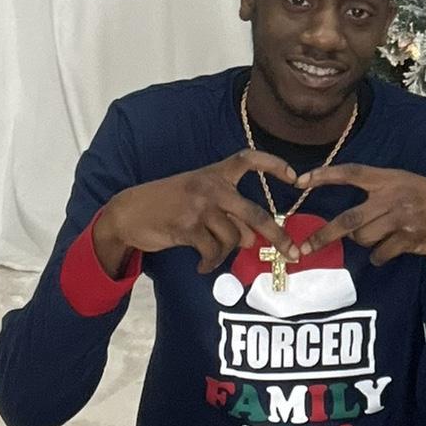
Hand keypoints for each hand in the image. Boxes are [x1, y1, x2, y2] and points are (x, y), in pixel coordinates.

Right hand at [93, 150, 300, 277]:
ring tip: (212, 256)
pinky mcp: (188, 226)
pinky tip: (202, 265)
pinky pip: (213, 252)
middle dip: (278, 236)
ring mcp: (200, 206)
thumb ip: (227, 212)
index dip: (274, 164)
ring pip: (233, 238)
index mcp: (216, 173)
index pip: (250, 159)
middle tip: (293, 253)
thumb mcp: (199, 197)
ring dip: (226, 253)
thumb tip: (252, 240)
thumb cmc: (169, 204)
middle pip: (255, 214)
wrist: (129, 211)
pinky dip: (211, 263)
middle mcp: (212, 187)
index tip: (296, 177)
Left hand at [292, 164, 425, 264]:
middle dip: (323, 235)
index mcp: (390, 178)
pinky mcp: (409, 239)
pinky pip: (380, 254)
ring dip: (364, 242)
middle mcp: (394, 196)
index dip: (325, 176)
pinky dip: (380, 255)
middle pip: (349, 219)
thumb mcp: (407, 183)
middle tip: (305, 248)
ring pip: (363, 239)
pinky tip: (392, 248)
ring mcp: (402, 218)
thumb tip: (348, 215)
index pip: (352, 173)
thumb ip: (380, 191)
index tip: (301, 181)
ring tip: (381, 237)